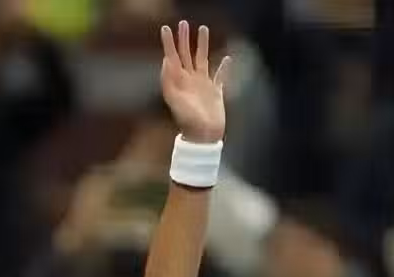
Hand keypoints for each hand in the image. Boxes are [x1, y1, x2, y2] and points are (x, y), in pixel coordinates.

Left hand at [159, 21, 228, 143]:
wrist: (203, 136)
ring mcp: (203, 85)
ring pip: (202, 60)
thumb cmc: (187, 120)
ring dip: (202, 45)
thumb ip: (169, 81)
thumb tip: (166, 60)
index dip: (169, 43)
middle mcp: (190, 81)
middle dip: (184, 39)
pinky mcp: (216, 93)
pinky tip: (227, 58)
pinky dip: (224, 68)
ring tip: (203, 29)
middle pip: (186, 55)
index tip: (165, 29)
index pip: (172, 57)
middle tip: (184, 23)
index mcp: (179, 82)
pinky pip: (220, 76)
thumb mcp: (174, 100)